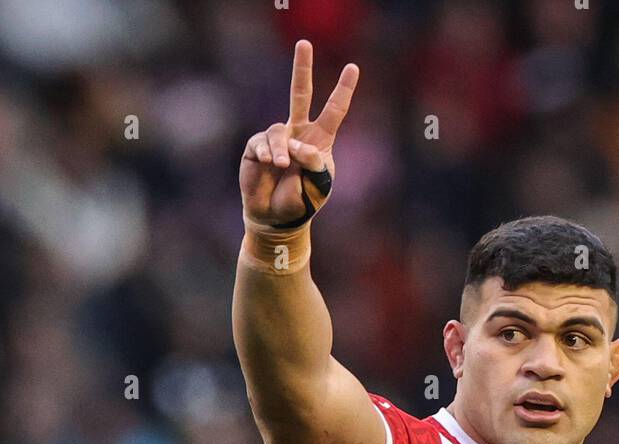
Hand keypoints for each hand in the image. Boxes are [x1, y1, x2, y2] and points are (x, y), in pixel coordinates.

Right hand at [239, 39, 358, 226]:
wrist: (276, 217)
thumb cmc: (302, 200)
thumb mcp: (319, 185)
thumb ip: (315, 163)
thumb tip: (296, 144)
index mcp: (320, 140)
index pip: (334, 111)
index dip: (343, 90)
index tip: (353, 68)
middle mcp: (298, 133)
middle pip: (300, 94)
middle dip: (302, 68)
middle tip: (304, 43)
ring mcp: (278, 138)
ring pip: (280, 131)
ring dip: (283, 150)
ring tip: (282, 167)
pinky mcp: (258, 146)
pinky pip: (264, 142)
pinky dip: (269, 153)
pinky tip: (271, 164)